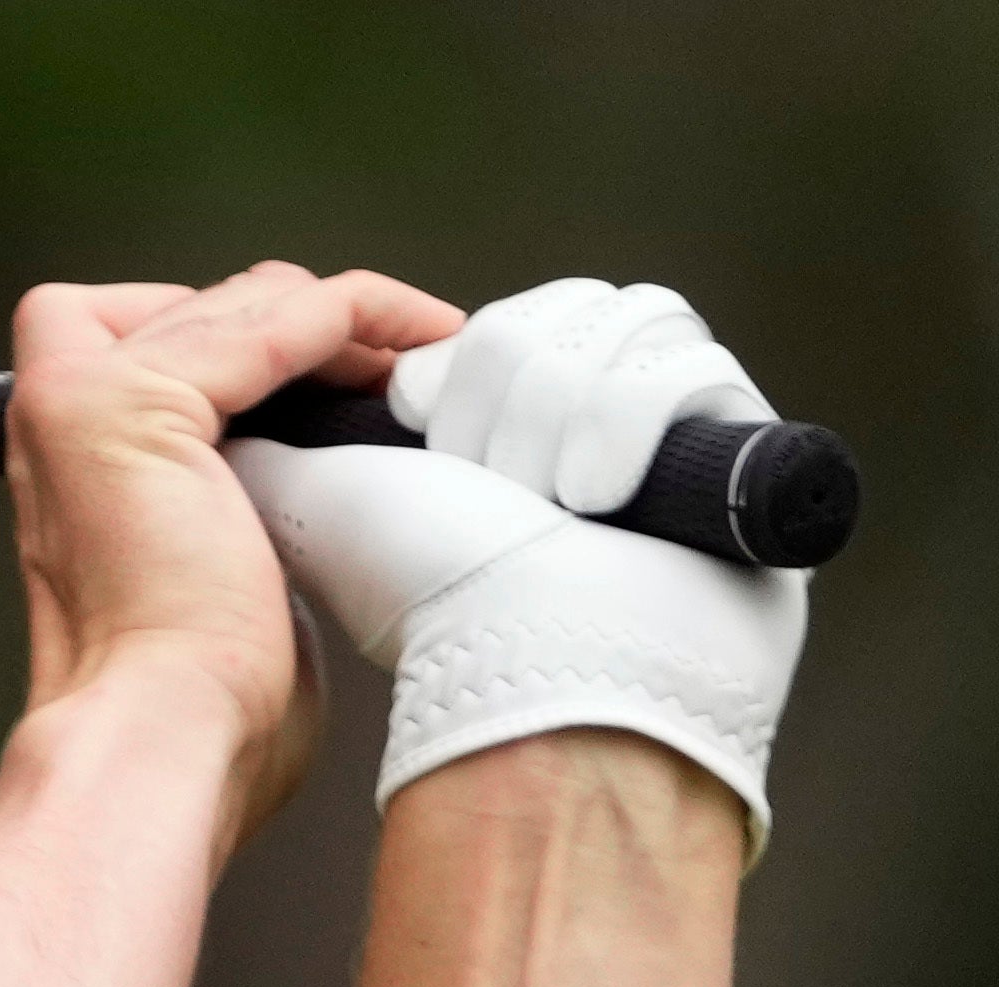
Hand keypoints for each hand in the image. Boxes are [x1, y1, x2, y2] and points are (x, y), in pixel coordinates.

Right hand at [5, 263, 465, 832]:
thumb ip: (231, 507)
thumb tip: (310, 481)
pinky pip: (287, 316)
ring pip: (244, 299)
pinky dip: (367, 317)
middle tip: (386, 376)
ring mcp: (83, 401)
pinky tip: (418, 349)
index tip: (332, 385)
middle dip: (301, 328)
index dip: (245, 346)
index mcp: (70, 468)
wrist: (170, 737)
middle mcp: (58, 421)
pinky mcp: (136, 401)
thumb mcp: (216, 576)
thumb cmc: (198, 703)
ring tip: (416, 361)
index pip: (148, 339)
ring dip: (344, 320)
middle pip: (200, 305)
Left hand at [231, 277, 809, 845]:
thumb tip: (259, 366)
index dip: (458, 368)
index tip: (431, 438)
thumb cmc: (431, 590)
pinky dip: (630, 420)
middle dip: (507, 392)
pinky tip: (603, 494)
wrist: (532, 666)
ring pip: (624, 321)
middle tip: (489, 482)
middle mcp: (592, 412)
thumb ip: (281, 422)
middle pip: (559, 308)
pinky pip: (684, 358)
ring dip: (562, 411)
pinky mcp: (738, 435)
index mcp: (505, 419)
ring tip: (549, 500)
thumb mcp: (317, 494)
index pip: (500, 315)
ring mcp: (674, 422)